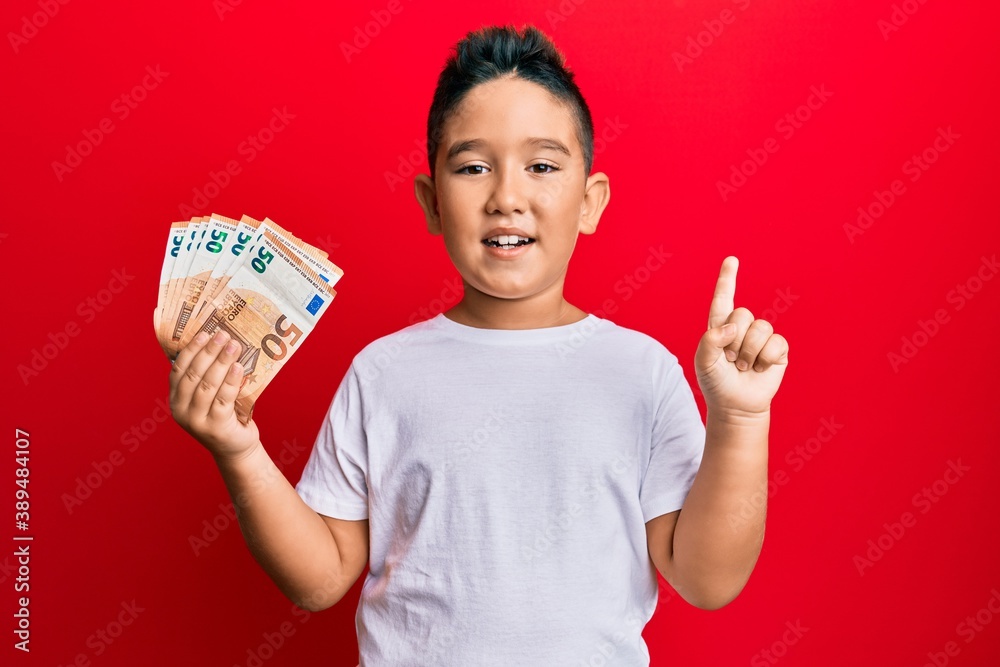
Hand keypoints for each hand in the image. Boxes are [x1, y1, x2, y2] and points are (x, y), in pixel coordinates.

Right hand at [169, 330, 260, 460]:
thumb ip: (205, 378)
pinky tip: (238, 367)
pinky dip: (231, 381)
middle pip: (193, 374)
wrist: (235, 448)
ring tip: (234, 345)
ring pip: (208, 385)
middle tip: (223, 334)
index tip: (205, 333)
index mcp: (175, 400)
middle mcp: (181, 411)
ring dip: (222, 362)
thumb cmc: (224, 417)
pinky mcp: (216, 427)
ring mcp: (197, 421)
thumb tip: (216, 343)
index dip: (191, 349)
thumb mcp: (208, 398)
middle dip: (209, 351)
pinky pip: (224, 399)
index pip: (178, 370)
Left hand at [695, 256, 788, 418]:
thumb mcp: (703, 363)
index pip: (723, 298)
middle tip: (731, 360)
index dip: (728, 279)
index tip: (732, 260)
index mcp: (720, 326)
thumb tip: (733, 326)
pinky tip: (760, 369)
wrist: (736, 406)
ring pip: (761, 328)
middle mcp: (742, 327)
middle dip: (735, 341)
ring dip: (750, 352)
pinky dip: (766, 359)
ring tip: (743, 366)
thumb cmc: (716, 383)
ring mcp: (761, 337)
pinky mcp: (778, 349)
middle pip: (743, 314)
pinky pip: (776, 343)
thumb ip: (710, 341)